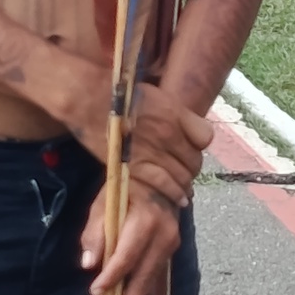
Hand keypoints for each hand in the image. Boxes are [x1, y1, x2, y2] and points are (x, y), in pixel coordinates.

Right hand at [61, 72, 211, 214]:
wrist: (90, 101)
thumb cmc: (121, 93)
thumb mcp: (156, 94)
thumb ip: (178, 112)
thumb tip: (192, 129)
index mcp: (175, 114)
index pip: (204, 137)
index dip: (199, 147)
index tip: (193, 152)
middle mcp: (169, 134)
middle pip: (193, 160)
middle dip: (193, 169)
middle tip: (187, 174)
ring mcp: (154, 152)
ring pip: (181, 175)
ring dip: (185, 186)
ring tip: (185, 193)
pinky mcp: (137, 167)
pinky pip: (163, 185)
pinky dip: (173, 194)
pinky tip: (178, 201)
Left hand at [80, 180, 182, 294]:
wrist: (156, 176)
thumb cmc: (123, 190)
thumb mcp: (102, 204)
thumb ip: (94, 233)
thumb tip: (88, 265)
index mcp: (145, 218)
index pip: (126, 254)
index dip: (111, 275)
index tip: (95, 292)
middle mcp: (164, 232)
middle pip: (144, 273)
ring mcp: (172, 240)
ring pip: (152, 276)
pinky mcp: (173, 246)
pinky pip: (156, 271)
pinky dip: (144, 288)